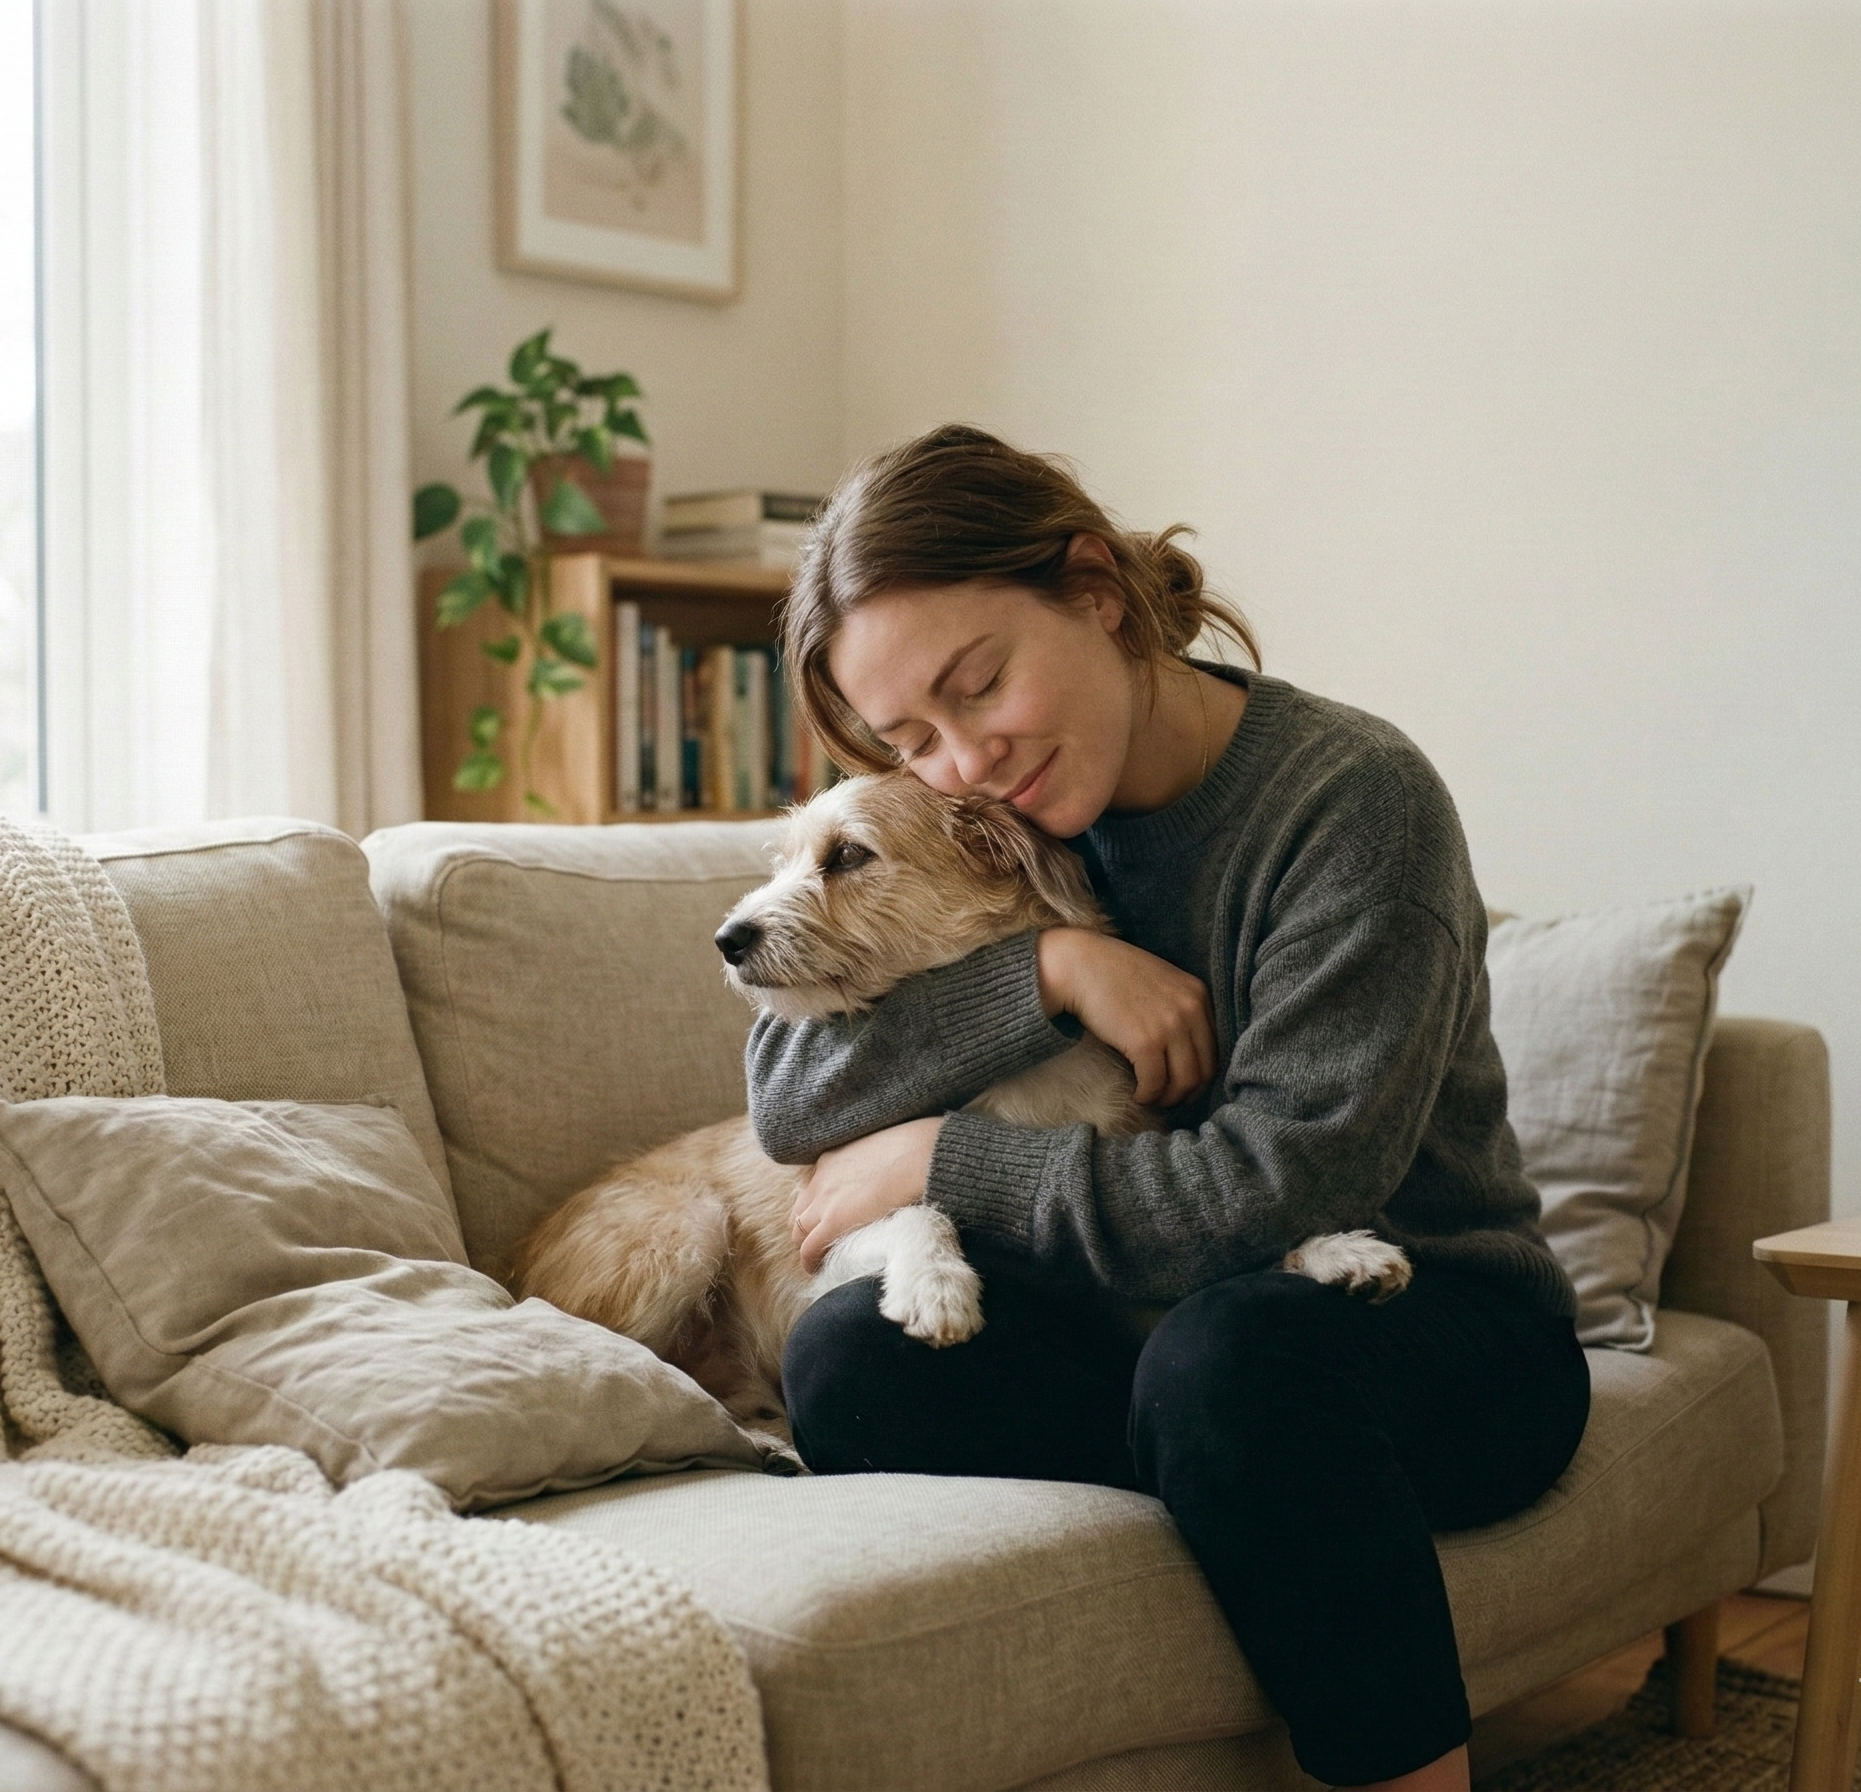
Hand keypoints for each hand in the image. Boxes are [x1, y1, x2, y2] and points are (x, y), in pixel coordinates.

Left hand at [792, 1116, 945, 1271]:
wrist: (919, 1156)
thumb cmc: (915, 1150)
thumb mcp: (883, 1152)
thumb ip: (874, 1166)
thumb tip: (888, 1176)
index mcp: (832, 1159)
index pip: (814, 1189)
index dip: (818, 1207)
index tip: (829, 1218)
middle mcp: (821, 1178)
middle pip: (801, 1210)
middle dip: (807, 1227)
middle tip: (821, 1242)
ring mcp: (824, 1200)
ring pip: (799, 1230)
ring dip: (807, 1244)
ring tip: (820, 1258)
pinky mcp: (833, 1220)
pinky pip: (809, 1248)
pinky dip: (810, 1261)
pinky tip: (817, 1269)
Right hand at [1036, 927, 1216, 1106]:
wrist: (1079, 965)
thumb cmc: (1112, 974)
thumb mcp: (1161, 982)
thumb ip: (1179, 1008)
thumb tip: (1183, 1052)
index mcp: (1197, 994)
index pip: (1213, 1049)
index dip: (1199, 1074)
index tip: (1182, 1084)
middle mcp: (1190, 1010)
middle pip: (1203, 1069)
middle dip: (1187, 1092)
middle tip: (1168, 1099)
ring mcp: (1170, 1026)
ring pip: (1183, 1082)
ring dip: (1167, 1098)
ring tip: (1151, 1098)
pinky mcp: (1145, 1042)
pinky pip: (1154, 1083)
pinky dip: (1146, 1096)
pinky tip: (1137, 1094)